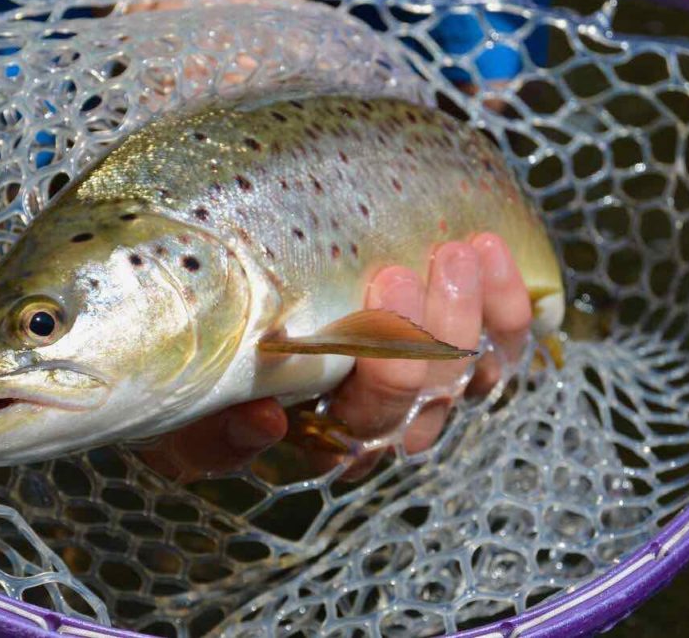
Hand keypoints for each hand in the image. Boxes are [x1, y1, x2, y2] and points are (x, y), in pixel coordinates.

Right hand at [140, 233, 533, 481]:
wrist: (204, 306)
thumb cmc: (197, 354)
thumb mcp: (182, 405)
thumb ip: (209, 434)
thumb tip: (266, 421)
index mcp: (320, 438)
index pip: (371, 426)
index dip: (391, 367)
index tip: (382, 286)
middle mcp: (381, 420)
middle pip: (431, 398)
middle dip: (437, 328)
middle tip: (431, 261)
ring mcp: (422, 383)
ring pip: (473, 371)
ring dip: (476, 312)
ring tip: (463, 250)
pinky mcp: (453, 346)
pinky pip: (501, 340)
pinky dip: (505, 299)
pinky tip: (490, 251)